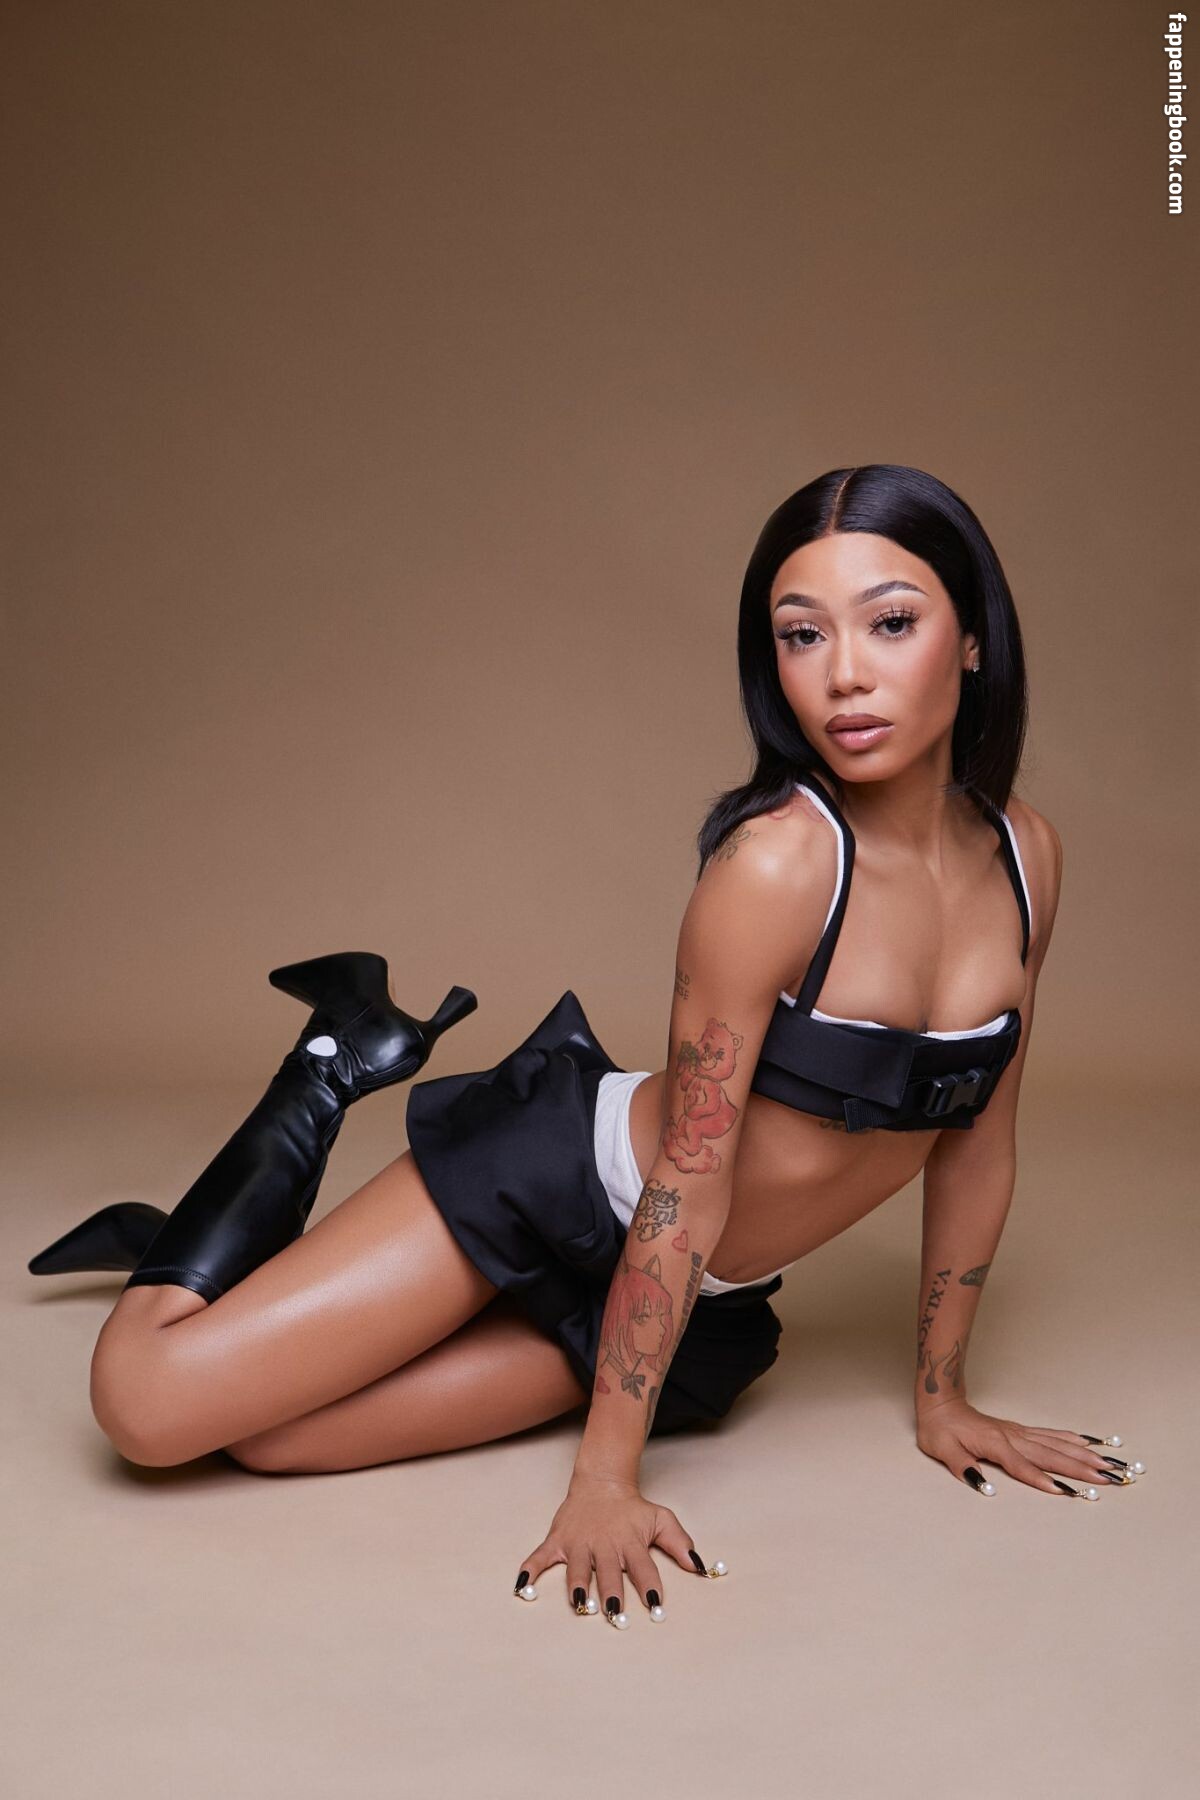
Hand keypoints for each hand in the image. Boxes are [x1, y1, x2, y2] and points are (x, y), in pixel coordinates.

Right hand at [513, 1472, 721, 1625]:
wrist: (602, 1481)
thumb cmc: (633, 1509)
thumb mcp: (661, 1519)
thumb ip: (680, 1543)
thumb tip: (700, 1567)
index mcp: (630, 1541)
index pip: (643, 1567)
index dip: (649, 1586)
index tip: (655, 1607)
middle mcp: (604, 1543)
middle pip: (608, 1571)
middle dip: (611, 1592)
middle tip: (614, 1613)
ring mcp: (578, 1542)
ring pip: (577, 1568)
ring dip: (578, 1585)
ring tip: (579, 1604)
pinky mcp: (558, 1540)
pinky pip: (540, 1557)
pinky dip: (530, 1570)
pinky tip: (522, 1586)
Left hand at [915, 1398, 1137, 1497]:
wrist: (940, 1403)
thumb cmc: (940, 1429)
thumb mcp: (942, 1449)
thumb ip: (962, 1467)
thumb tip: (984, 1486)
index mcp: (995, 1444)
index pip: (1022, 1466)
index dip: (1041, 1480)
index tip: (1064, 1491)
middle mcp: (1013, 1437)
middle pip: (1050, 1455)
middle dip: (1080, 1468)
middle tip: (1107, 1478)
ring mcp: (1019, 1432)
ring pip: (1057, 1444)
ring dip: (1083, 1455)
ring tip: (1108, 1463)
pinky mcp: (1021, 1430)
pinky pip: (1051, 1434)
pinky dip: (1072, 1438)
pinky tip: (1088, 1442)